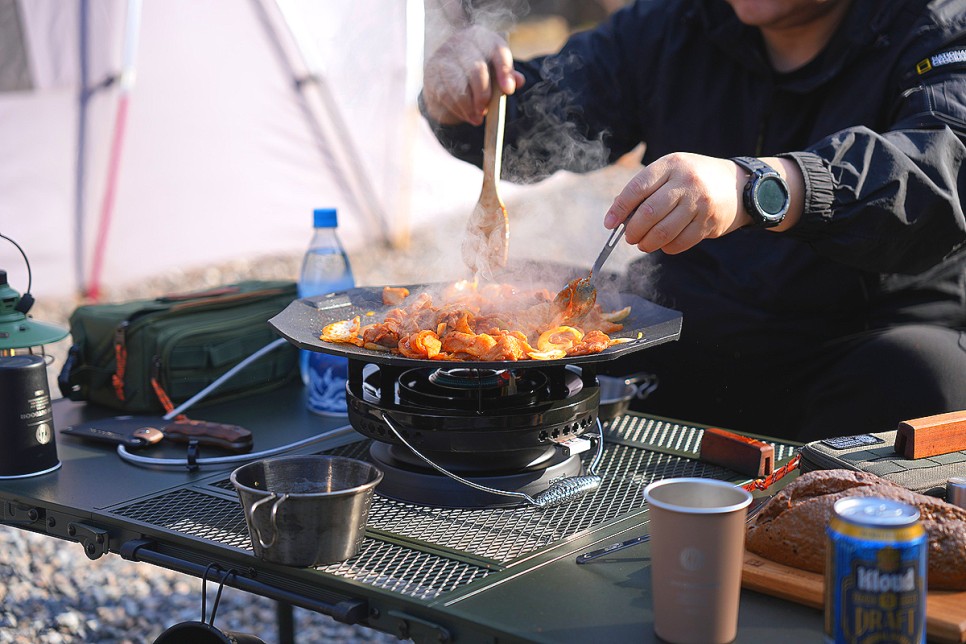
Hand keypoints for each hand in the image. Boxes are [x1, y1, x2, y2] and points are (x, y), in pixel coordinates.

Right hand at [422, 26, 525, 125]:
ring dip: (468, 105)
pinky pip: (444, 93)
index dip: (505, 71)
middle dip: (483, 94)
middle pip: (477, 69)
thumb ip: (507, 75)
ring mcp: (444, 55)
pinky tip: (465, 115)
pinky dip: (456, 108)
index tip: (509, 90)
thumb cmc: (477, 72)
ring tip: (476, 118)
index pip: (498, 52)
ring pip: (458, 83)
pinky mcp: (431, 72)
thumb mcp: (494, 70)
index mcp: (483, 38)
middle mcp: (462, 42)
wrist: (446, 73)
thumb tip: (519, 81)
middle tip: (485, 110)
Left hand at [603, 153, 748, 253]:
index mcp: (671, 165)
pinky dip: (667, 247)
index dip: (619, 209)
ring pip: (663, 231)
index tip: (609, 223)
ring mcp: (699, 202)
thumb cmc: (693, 179)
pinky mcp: (709, 222)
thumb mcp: (671, 171)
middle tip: (629, 237)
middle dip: (633, 230)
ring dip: (647, 243)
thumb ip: (646, 189)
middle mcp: (686, 182)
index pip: (637, 188)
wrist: (737, 184)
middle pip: (648, 213)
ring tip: (643, 243)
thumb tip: (618, 215)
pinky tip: (664, 244)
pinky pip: (680, 242)